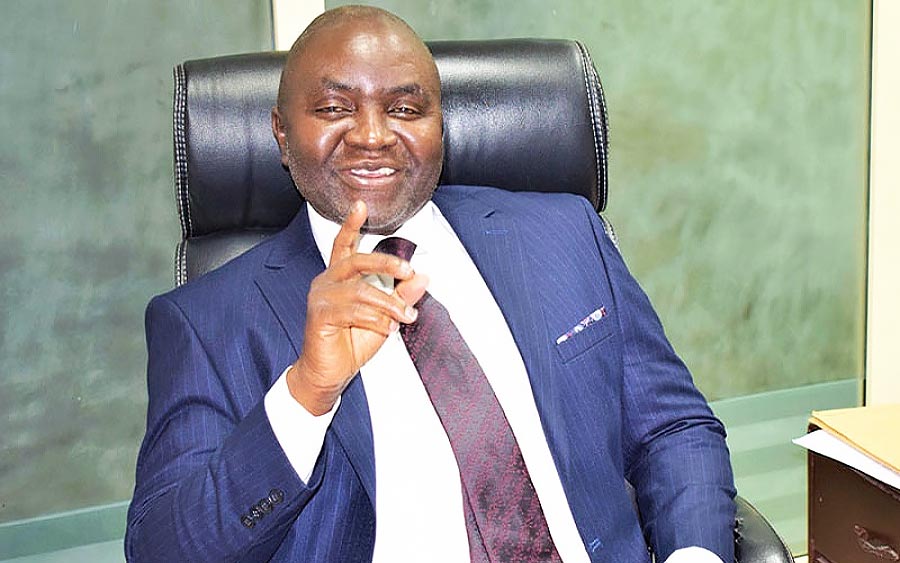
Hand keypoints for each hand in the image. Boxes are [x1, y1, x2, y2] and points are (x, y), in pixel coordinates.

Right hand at [287, 201, 427, 414]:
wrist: (328, 374)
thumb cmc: (351, 343)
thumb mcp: (383, 317)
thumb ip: (400, 297)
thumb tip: (423, 278)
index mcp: (339, 278)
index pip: (344, 245)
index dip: (351, 225)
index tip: (360, 205)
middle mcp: (326, 282)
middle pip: (356, 260)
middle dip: (385, 262)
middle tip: (409, 271)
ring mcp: (321, 297)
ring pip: (361, 290)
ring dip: (389, 304)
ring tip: (407, 317)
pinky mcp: (319, 315)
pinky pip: (352, 311)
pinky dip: (376, 319)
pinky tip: (389, 328)